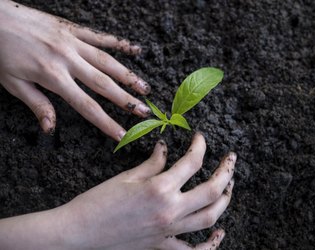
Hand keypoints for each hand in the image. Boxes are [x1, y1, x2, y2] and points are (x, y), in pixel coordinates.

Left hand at [0, 0, 150, 140]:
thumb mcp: (12, 83)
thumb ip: (37, 104)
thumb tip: (50, 129)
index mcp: (52, 76)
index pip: (86, 105)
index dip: (106, 122)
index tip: (122, 134)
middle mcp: (68, 59)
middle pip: (104, 84)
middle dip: (126, 100)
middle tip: (145, 112)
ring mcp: (73, 42)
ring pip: (108, 61)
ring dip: (129, 76)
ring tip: (145, 88)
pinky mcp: (73, 29)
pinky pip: (100, 36)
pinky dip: (119, 42)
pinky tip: (135, 49)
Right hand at [60, 133, 235, 248]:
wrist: (79, 233)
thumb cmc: (98, 202)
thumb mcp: (127, 177)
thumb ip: (153, 163)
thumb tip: (166, 148)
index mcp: (160, 188)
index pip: (192, 162)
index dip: (200, 146)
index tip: (201, 138)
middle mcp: (170, 211)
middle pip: (211, 191)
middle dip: (226, 172)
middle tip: (231, 159)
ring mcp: (168, 232)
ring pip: (209, 218)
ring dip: (224, 201)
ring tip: (228, 187)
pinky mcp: (162, 247)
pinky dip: (210, 245)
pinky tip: (219, 233)